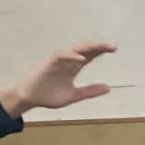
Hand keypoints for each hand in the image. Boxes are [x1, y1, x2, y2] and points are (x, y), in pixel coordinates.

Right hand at [0, 42, 115, 114]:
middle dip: (98, 46)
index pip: (90, 55)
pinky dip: (71, 56)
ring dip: (88, 47)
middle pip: (85, 49)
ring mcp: (58, 61)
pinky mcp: (48, 63)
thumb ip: (89, 91)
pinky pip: (61, 56)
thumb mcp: (74, 95)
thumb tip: (108, 88)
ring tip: (101, 47)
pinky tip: (82, 58)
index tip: (113, 48)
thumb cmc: (48, 95)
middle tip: (112, 46)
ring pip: (75, 49)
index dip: (101, 51)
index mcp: (74, 67)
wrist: (30, 98)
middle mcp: (67, 61)